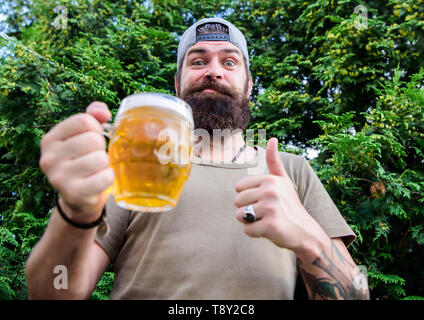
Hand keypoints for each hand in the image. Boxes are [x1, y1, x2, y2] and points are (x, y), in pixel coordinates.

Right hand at [39, 102, 113, 222]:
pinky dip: (108, 177)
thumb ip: (93, 116)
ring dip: (105, 164)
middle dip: (101, 148)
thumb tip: (103, 112)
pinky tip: (99, 180)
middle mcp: (49, 158)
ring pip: (100, 158)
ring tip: (96, 169)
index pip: (84, 121)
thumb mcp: (83, 135)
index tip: (92, 138)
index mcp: (50, 139)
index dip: (96, 129)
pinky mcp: (73, 193)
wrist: (78, 197)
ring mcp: (59, 177)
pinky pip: (105, 177)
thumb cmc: (83, 160)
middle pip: (93, 139)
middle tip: (94, 157)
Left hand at [234, 138, 322, 251]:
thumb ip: (274, 161)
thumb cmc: (290, 205)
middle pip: (237, 201)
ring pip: (240, 215)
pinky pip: (247, 230)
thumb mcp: (283, 181)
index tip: (265, 200)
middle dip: (247, 210)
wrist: (306, 232)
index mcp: (270, 179)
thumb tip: (272, 138)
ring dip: (250, 221)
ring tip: (268, 220)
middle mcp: (270, 191)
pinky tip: (269, 230)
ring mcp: (271, 208)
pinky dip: (255, 233)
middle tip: (267, 212)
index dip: (248, 197)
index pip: (238, 188)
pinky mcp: (270, 225)